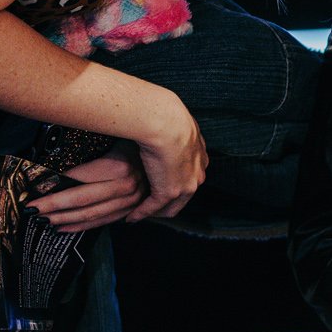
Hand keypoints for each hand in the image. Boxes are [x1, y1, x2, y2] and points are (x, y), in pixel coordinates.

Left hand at [28, 144, 147, 232]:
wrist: (169, 147)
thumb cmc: (138, 138)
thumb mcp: (115, 136)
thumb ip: (90, 151)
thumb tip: (57, 162)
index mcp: (119, 166)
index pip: (79, 180)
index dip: (55, 188)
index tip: (35, 192)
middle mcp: (126, 185)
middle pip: (83, 200)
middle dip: (54, 206)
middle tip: (33, 209)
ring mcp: (131, 199)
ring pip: (92, 214)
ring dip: (65, 218)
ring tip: (44, 220)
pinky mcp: (132, 207)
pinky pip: (103, 221)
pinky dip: (82, 226)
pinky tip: (64, 227)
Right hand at [125, 90, 207, 221]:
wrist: (165, 122)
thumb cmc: (166, 115)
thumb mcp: (175, 121)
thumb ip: (172, 129)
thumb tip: (160, 122)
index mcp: (199, 155)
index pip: (190, 174)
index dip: (176, 181)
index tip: (162, 182)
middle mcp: (197, 173)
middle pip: (183, 196)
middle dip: (169, 202)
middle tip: (151, 205)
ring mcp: (185, 185)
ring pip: (171, 206)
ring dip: (155, 211)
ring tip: (140, 213)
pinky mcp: (169, 193)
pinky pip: (153, 208)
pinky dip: (141, 214)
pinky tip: (131, 217)